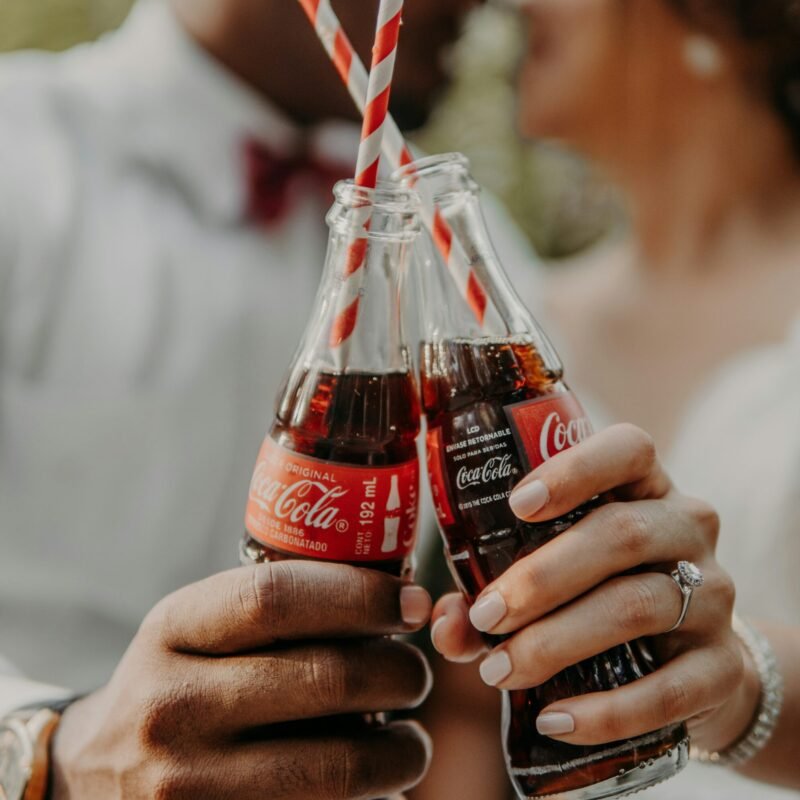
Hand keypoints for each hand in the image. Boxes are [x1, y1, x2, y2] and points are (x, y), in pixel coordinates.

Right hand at [50, 562, 432, 798]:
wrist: (97, 775)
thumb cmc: (180, 681)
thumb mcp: (199, 627)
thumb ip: (278, 607)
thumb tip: (402, 597)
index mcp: (172, 630)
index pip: (279, 599)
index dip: (362, 595)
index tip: (412, 602)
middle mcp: (172, 706)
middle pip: (325, 679)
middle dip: (400, 672)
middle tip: (416, 673)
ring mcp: (186, 786)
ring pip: (335, 767)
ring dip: (401, 751)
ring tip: (411, 739)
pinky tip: (376, 784)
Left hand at [431, 423, 758, 752]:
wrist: (695, 663)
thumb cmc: (603, 596)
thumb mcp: (559, 574)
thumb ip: (495, 589)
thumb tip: (445, 620)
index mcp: (645, 488)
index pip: (628, 450)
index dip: (574, 470)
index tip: (517, 504)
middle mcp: (687, 529)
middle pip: (622, 534)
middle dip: (542, 577)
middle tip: (485, 614)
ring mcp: (714, 597)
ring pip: (636, 607)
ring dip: (557, 641)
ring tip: (498, 670)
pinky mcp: (723, 668)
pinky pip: (668, 690)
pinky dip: (605, 710)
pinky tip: (555, 720)